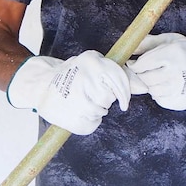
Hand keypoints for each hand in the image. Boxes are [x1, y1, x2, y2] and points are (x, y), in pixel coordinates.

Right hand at [7, 50, 130, 134]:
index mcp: (92, 62)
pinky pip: (92, 124)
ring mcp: (76, 100)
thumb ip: (122, 74)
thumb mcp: (96, 65)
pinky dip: (88, 121)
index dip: (124, 92)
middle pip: (110, 97)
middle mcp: (84, 79)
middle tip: (89, 94)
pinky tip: (76, 112)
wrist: (41, 85)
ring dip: (96, 109)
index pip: (119, 80)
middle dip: (105, 98)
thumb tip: (145, 88)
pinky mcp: (71, 119)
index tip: (123, 100)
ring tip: (81, 101)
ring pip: (102, 111)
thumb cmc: (75, 73)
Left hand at [126, 33, 185, 110]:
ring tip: (156, 76)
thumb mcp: (168, 40)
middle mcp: (177, 71)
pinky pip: (160, 98)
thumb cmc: (185, 50)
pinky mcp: (182, 96)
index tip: (132, 64)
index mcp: (172, 54)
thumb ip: (147, 43)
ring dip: (149, 84)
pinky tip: (164, 84)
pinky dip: (158, 92)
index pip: (142, 64)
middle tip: (143, 71)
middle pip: (145, 79)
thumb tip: (128, 49)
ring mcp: (180, 86)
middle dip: (140, 75)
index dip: (134, 65)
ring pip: (151, 90)